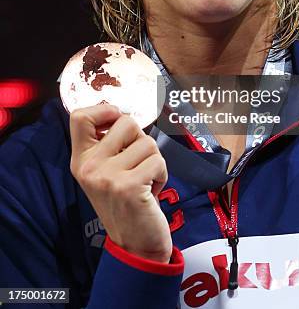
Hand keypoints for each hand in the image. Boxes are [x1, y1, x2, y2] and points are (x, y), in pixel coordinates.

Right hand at [69, 101, 171, 262]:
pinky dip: (162, 174)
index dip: (104, 110)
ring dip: (154, 160)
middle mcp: (89, 167)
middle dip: (141, 139)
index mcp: (81, 160)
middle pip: (125, 121)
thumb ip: (108, 144)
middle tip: (137, 164)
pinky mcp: (129, 186)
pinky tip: (151, 192)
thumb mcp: (105, 173)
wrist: (135, 245)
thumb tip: (121, 114)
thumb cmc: (125, 202)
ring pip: (147, 142)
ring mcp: (107, 177)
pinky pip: (158, 161)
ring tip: (145, 181)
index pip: (79, 117)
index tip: (117, 121)